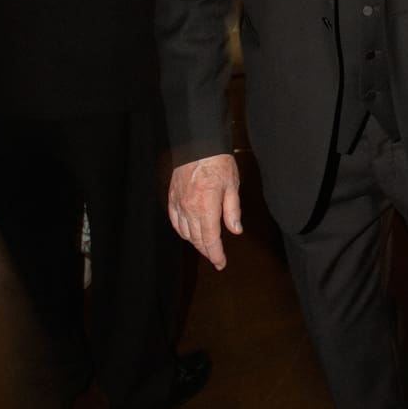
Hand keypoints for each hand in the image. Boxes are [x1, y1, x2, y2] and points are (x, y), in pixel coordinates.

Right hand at [168, 153, 242, 270]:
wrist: (198, 145)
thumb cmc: (218, 163)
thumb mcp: (232, 186)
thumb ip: (232, 211)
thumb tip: (236, 231)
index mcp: (206, 208)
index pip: (210, 240)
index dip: (216, 255)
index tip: (221, 263)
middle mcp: (189, 209)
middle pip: (197, 239)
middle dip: (207, 251)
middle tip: (216, 258)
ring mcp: (178, 204)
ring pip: (185, 233)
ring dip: (196, 242)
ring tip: (206, 246)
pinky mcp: (172, 198)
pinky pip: (175, 221)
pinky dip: (182, 231)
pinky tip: (189, 233)